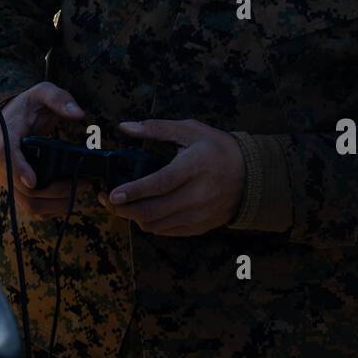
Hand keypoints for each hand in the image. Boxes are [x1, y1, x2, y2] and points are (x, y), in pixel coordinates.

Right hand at [0, 82, 84, 219]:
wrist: (9, 121)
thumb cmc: (27, 107)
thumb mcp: (41, 93)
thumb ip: (59, 99)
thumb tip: (79, 114)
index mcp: (5, 137)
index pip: (5, 156)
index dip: (19, 170)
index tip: (34, 181)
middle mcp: (2, 163)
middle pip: (21, 187)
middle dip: (52, 191)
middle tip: (80, 185)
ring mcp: (9, 179)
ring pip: (27, 203)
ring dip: (53, 204)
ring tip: (78, 194)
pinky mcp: (17, 189)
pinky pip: (32, 206)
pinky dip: (50, 208)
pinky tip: (68, 201)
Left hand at [97, 118, 245, 235]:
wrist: (251, 176)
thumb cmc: (218, 149)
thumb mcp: (190, 130)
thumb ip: (156, 128)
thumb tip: (125, 126)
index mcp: (193, 167)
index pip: (159, 184)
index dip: (133, 191)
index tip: (112, 194)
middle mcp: (196, 195)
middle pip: (153, 211)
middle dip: (123, 209)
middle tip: (106, 200)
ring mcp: (199, 214)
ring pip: (156, 225)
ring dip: (134, 217)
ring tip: (121, 205)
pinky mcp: (199, 226)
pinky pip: (167, 232)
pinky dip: (151, 223)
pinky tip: (143, 211)